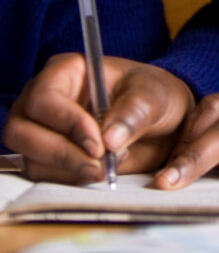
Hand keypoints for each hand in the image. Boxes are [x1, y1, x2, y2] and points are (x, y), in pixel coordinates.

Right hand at [4, 53, 194, 182]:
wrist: (161, 120)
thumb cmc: (152, 95)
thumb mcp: (153, 95)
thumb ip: (134, 112)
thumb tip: (110, 139)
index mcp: (65, 71)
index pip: (44, 98)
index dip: (66, 122)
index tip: (98, 144)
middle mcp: (44, 101)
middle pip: (23, 132)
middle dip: (61, 154)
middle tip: (100, 166)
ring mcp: (42, 131)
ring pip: (32, 160)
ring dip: (69, 171)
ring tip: (108, 165)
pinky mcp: (48, 159)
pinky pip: (44, 177)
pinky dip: (70, 181)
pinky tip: (98, 171)